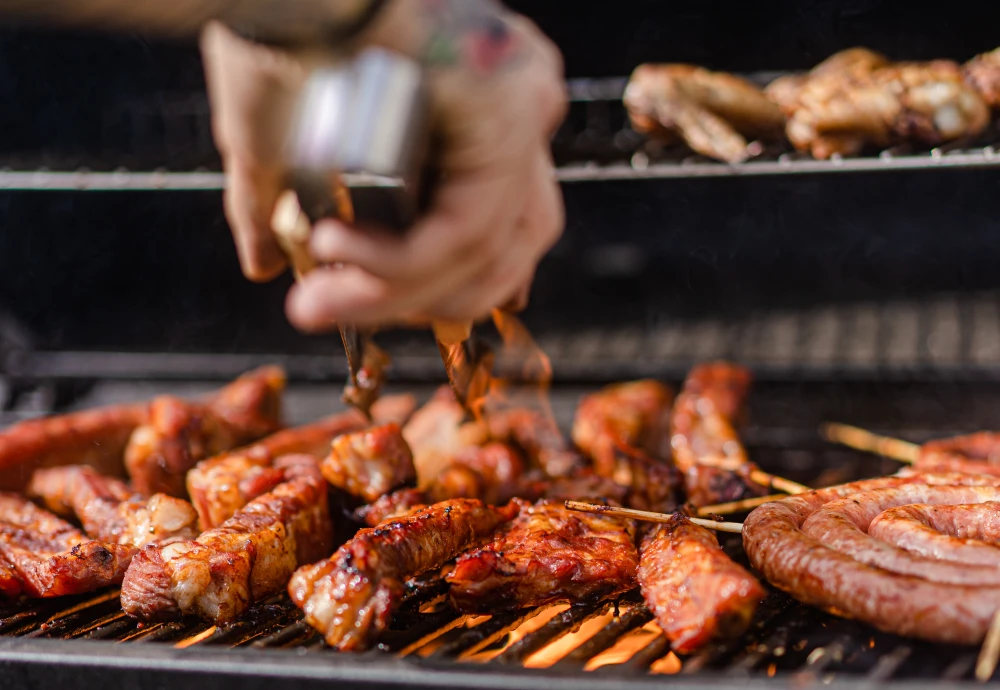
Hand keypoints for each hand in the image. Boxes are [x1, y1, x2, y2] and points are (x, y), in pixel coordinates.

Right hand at [200, 0, 566, 330]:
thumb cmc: (275, 24)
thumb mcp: (276, 137)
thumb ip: (279, 205)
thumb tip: (262, 263)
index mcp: (479, 109)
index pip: (491, 229)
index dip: (434, 287)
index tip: (359, 304)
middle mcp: (514, 106)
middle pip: (507, 249)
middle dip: (423, 300)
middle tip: (339, 310)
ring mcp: (520, 107)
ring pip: (488, 250)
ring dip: (398, 294)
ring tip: (322, 299)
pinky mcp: (506, 114)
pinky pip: (466, 228)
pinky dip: (399, 264)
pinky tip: (337, 256)